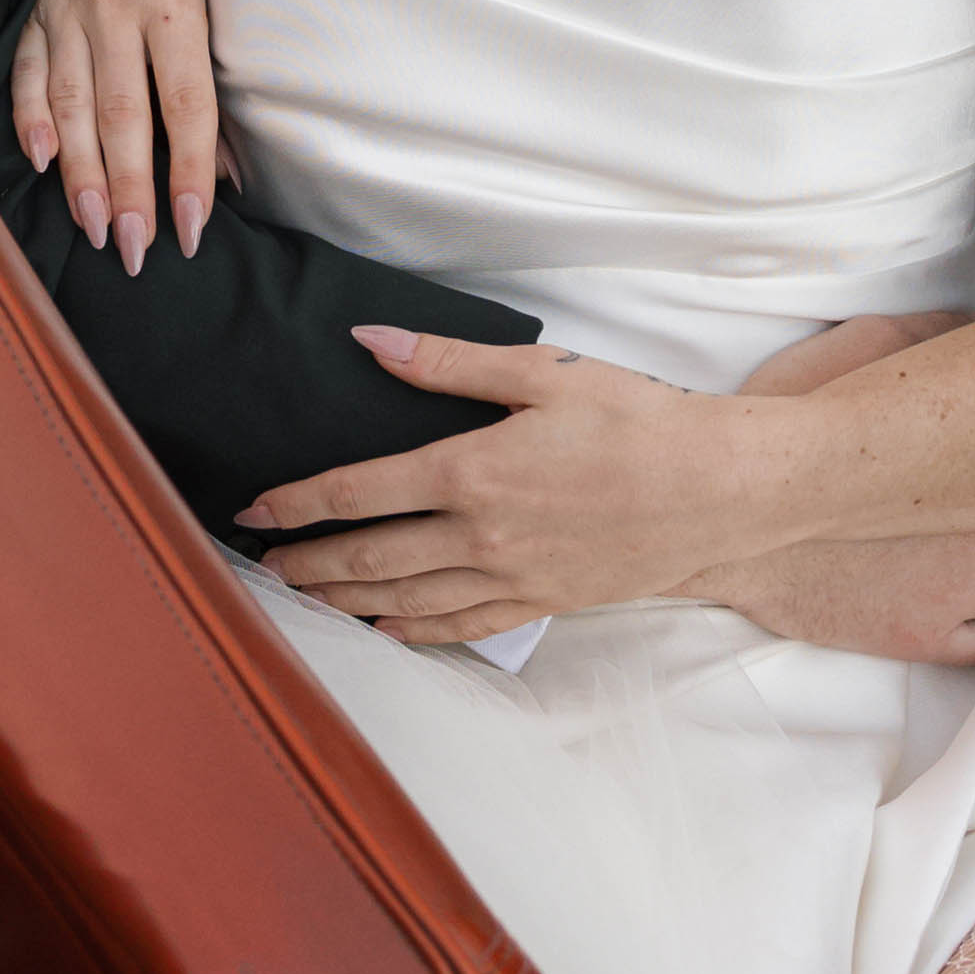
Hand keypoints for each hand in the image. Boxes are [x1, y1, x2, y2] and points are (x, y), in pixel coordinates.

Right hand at [11, 0, 225, 270]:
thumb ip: (214, 71)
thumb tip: (229, 168)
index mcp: (176, 2)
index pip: (185, 104)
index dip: (188, 172)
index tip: (192, 230)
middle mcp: (117, 9)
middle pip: (123, 116)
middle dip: (130, 191)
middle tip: (137, 252)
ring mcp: (67, 8)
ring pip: (72, 104)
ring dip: (81, 174)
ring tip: (96, 230)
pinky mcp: (33, 6)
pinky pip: (26, 69)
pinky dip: (30, 116)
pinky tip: (39, 162)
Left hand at [232, 325, 974, 657]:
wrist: (722, 493)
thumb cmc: (640, 422)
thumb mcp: (544, 374)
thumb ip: (447, 364)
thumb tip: (368, 342)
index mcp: (471, 472)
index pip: (358, 493)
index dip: (297, 503)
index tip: (252, 508)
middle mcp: (480, 536)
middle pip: (368, 557)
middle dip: (305, 561)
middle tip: (257, 562)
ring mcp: (511, 579)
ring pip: (404, 599)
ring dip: (344, 599)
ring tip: (300, 596)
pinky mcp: (543, 603)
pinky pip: (461, 627)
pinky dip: (412, 631)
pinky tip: (384, 628)